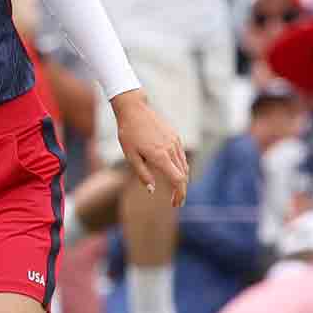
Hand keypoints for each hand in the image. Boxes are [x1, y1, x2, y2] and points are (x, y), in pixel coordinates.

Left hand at [112, 91, 189, 207]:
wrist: (134, 109)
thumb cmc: (128, 133)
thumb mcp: (130, 156)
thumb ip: (142, 174)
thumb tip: (152, 190)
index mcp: (160, 156)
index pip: (178, 180)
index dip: (179, 194)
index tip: (175, 204)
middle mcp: (171, 149)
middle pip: (183, 175)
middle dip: (181, 191)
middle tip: (175, 202)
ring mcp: (175, 142)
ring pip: (184, 166)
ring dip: (182, 180)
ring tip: (175, 190)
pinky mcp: (175, 136)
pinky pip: (181, 156)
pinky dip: (181, 168)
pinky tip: (174, 173)